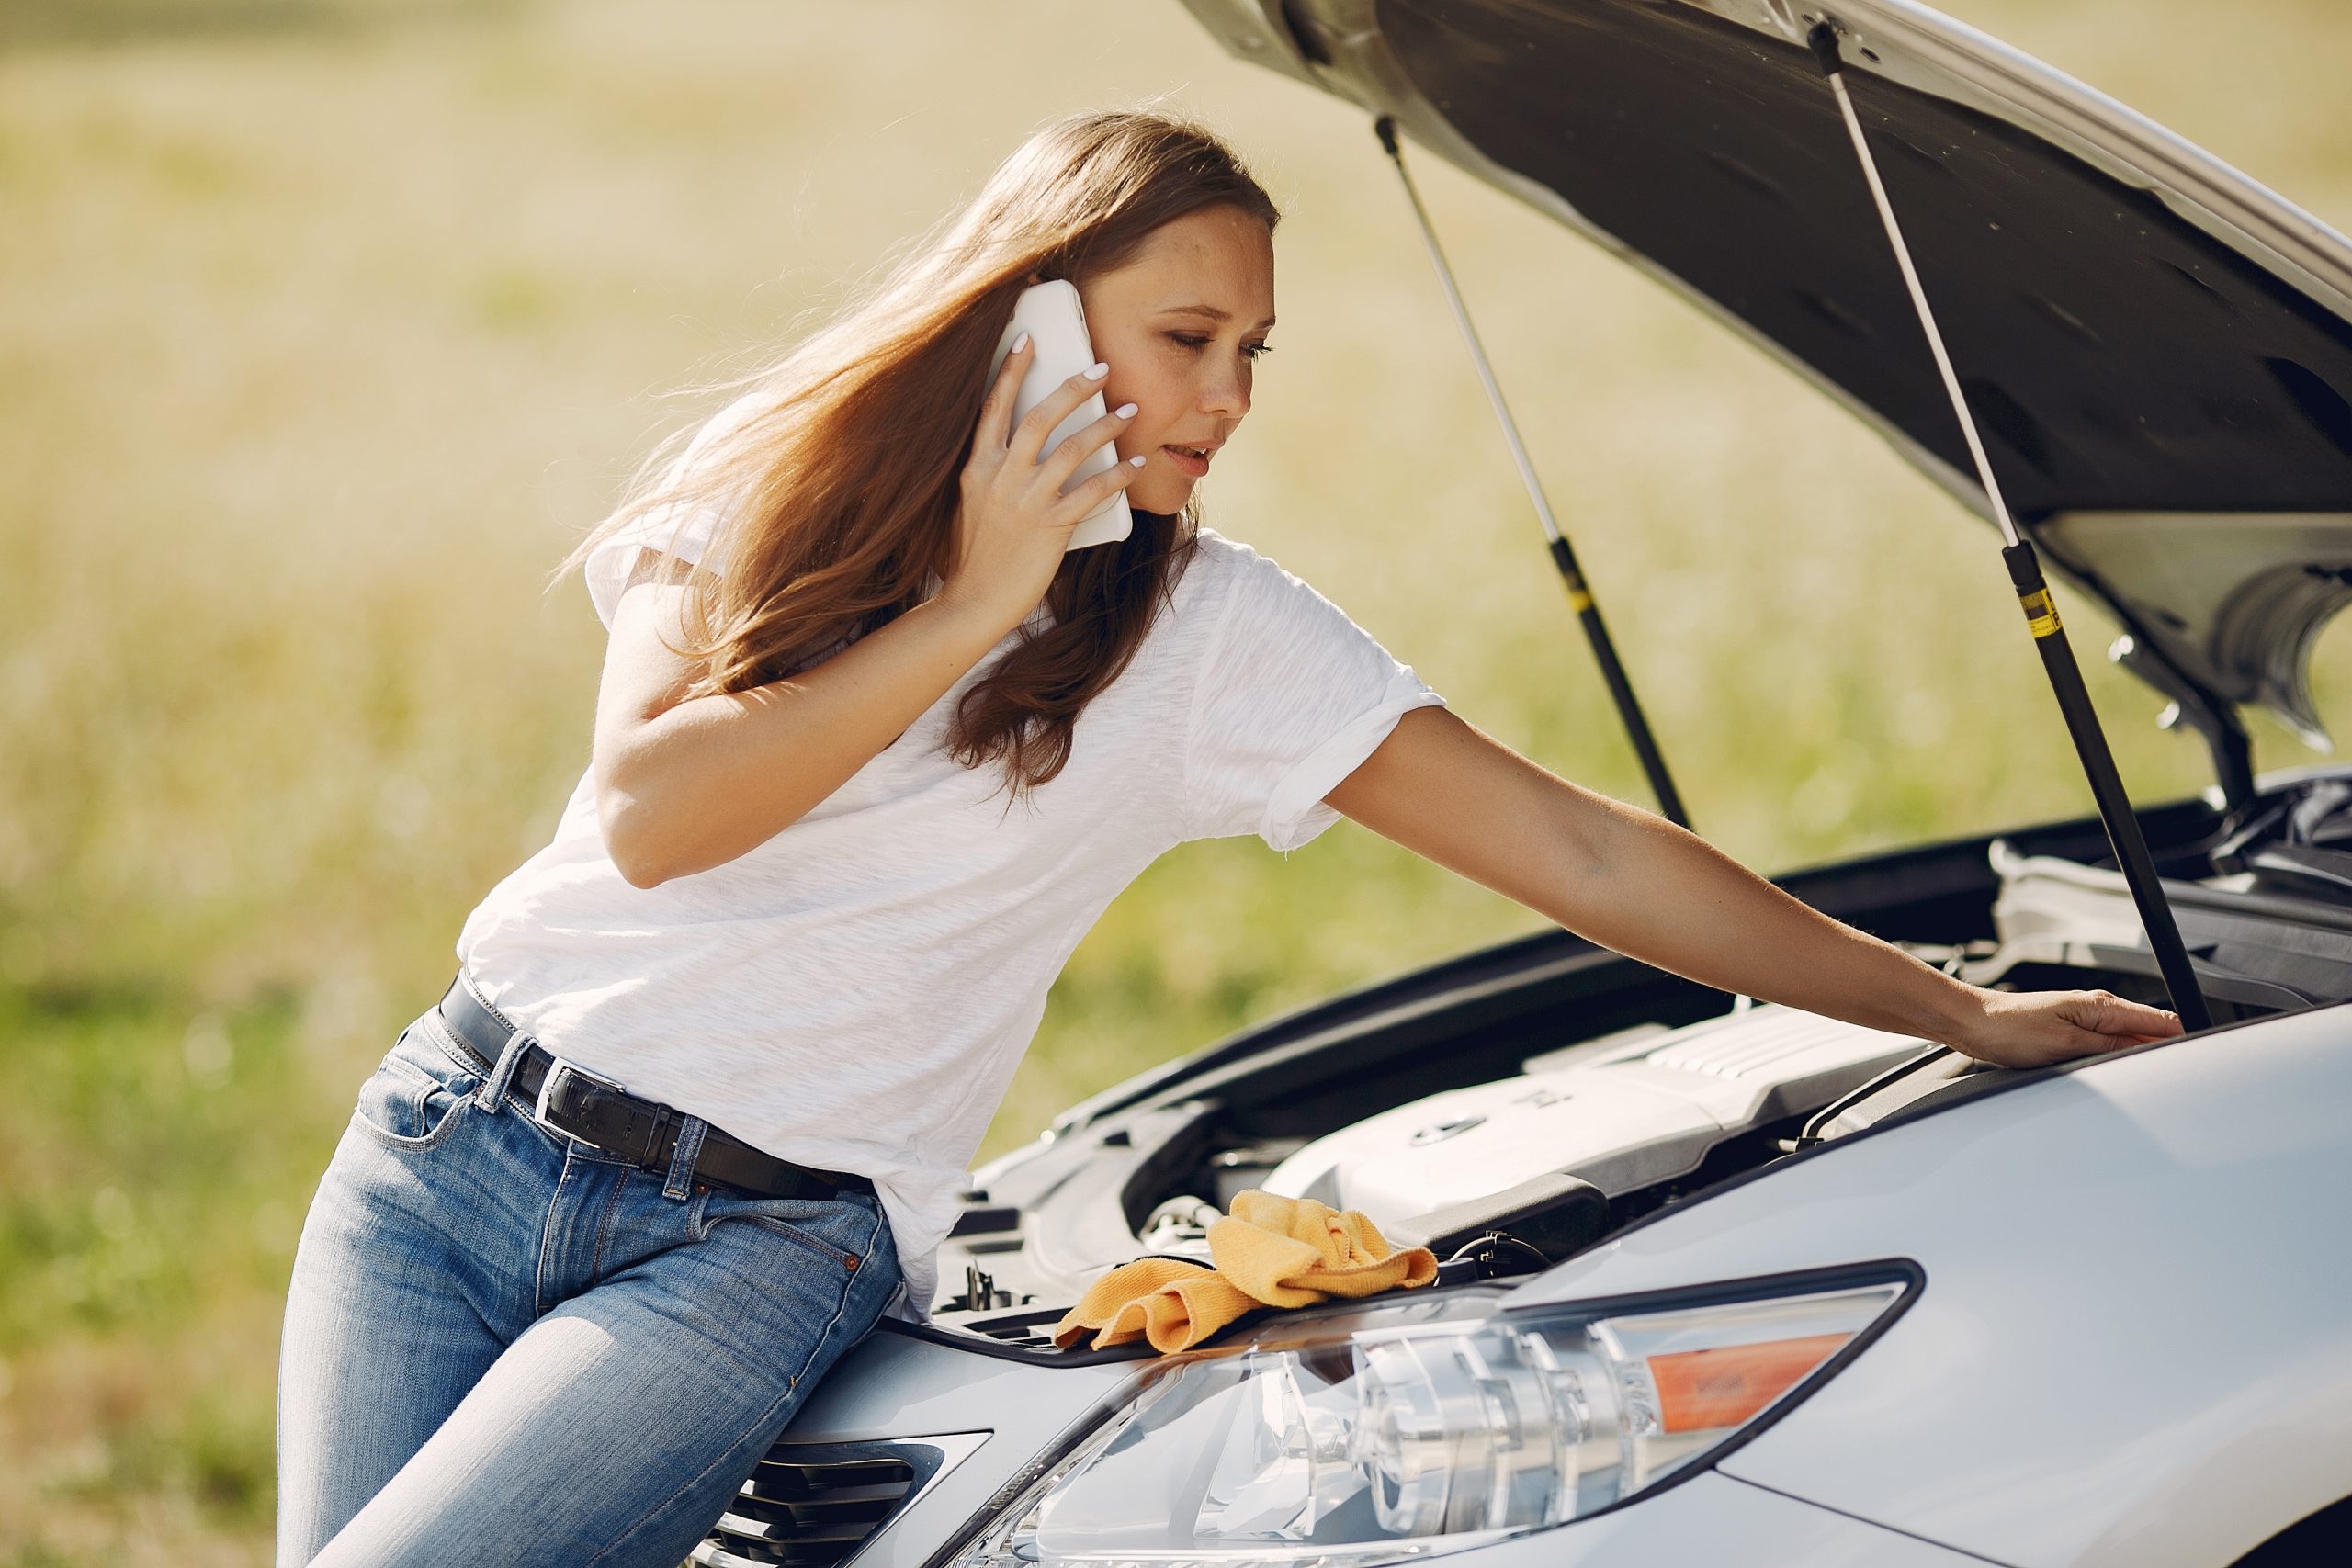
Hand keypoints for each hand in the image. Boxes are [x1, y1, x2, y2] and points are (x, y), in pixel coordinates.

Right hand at [940, 337, 1140, 628]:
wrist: (974, 601)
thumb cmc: (973, 557)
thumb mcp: (970, 504)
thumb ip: (992, 474)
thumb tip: (1021, 450)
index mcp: (977, 467)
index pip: (993, 406)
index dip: (1012, 370)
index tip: (1028, 339)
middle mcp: (1000, 477)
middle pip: (1041, 416)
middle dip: (1075, 386)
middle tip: (1102, 367)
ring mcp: (1025, 501)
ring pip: (1072, 449)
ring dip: (1105, 425)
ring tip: (1130, 411)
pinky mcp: (1050, 527)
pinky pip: (1092, 493)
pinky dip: (1119, 476)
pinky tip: (1137, 464)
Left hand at [1947, 985, 2183, 1068]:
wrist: (1973, 1023)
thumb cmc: (2009, 1029)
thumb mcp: (2065, 1045)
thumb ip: (2110, 1049)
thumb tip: (2149, 1051)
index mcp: (2102, 1007)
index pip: (2162, 1021)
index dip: (2185, 1039)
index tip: (2203, 1059)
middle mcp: (2098, 1011)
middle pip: (2151, 1033)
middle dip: (2167, 1054)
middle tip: (2183, 1083)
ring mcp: (2086, 1022)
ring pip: (2131, 1042)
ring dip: (2144, 1058)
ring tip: (2156, 1082)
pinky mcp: (2073, 1033)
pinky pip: (2110, 1047)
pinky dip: (2121, 1060)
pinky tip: (2121, 1075)